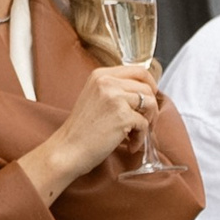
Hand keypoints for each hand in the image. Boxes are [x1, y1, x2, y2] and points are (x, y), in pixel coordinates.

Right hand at [18, 62, 158, 202]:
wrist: (68, 149)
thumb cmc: (81, 128)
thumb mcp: (94, 97)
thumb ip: (115, 89)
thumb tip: (145, 92)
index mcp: (101, 75)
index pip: (139, 70)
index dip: (151, 85)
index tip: (150, 99)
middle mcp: (108, 82)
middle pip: (147, 88)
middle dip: (152, 107)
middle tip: (146, 122)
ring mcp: (115, 98)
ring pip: (150, 104)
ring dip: (149, 121)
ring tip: (136, 134)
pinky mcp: (122, 116)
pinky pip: (144, 124)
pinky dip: (141, 137)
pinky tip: (129, 144)